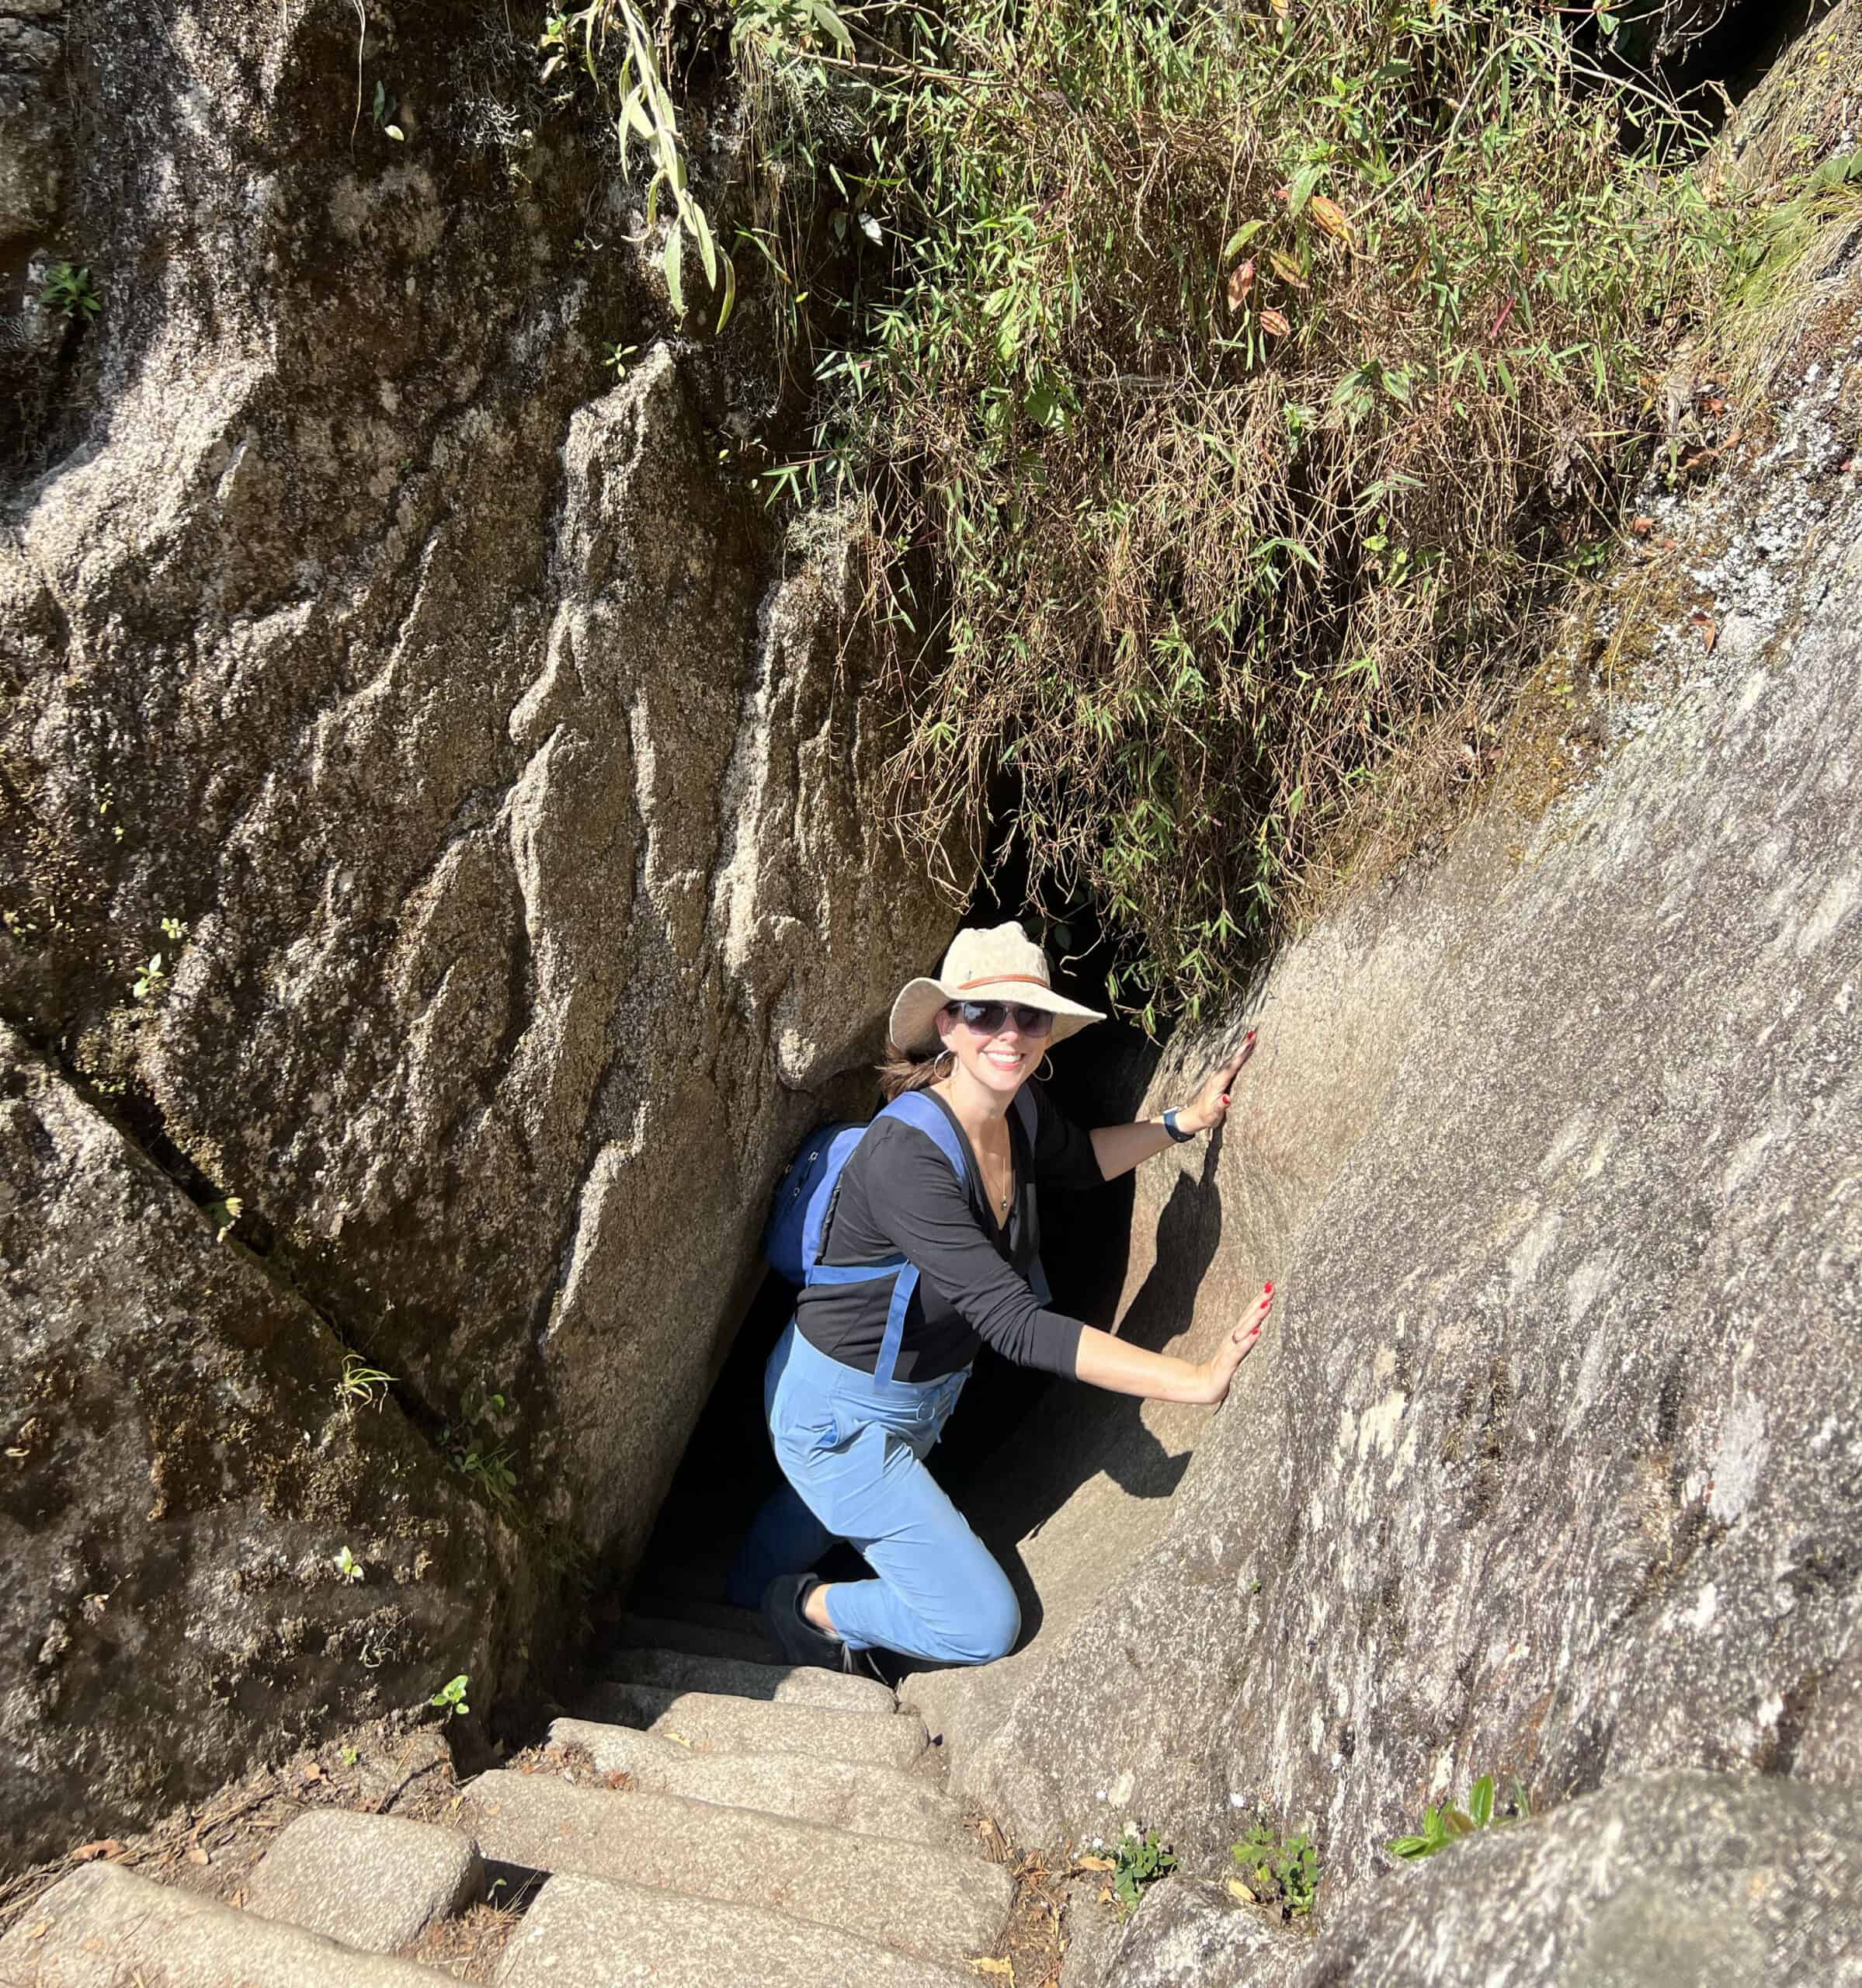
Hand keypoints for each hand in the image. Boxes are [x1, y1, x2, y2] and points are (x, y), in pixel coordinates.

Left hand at [1178, 1028, 1257, 1133]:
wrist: (1196, 1115)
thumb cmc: (1208, 1116)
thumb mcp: (1214, 1113)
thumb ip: (1220, 1106)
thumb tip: (1227, 1099)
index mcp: (1218, 1083)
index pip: (1232, 1067)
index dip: (1241, 1056)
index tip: (1249, 1044)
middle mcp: (1217, 1076)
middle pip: (1232, 1059)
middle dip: (1243, 1047)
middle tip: (1253, 1034)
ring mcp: (1218, 1076)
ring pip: (1232, 1060)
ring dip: (1241, 1049)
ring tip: (1251, 1038)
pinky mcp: (1220, 1077)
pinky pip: (1231, 1064)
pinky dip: (1238, 1056)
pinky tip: (1243, 1051)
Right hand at [1193, 1283, 1272, 1403]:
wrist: (1204, 1385)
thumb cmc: (1223, 1366)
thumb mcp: (1236, 1348)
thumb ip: (1245, 1336)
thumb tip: (1257, 1325)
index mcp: (1237, 1334)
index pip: (1249, 1313)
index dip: (1259, 1298)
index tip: (1270, 1285)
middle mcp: (1233, 1338)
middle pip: (1248, 1316)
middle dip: (1260, 1301)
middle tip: (1271, 1288)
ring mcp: (1230, 1349)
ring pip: (1244, 1330)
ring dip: (1255, 1317)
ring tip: (1267, 1305)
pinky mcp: (1228, 1363)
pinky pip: (1239, 1350)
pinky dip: (1248, 1341)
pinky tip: (1256, 1332)